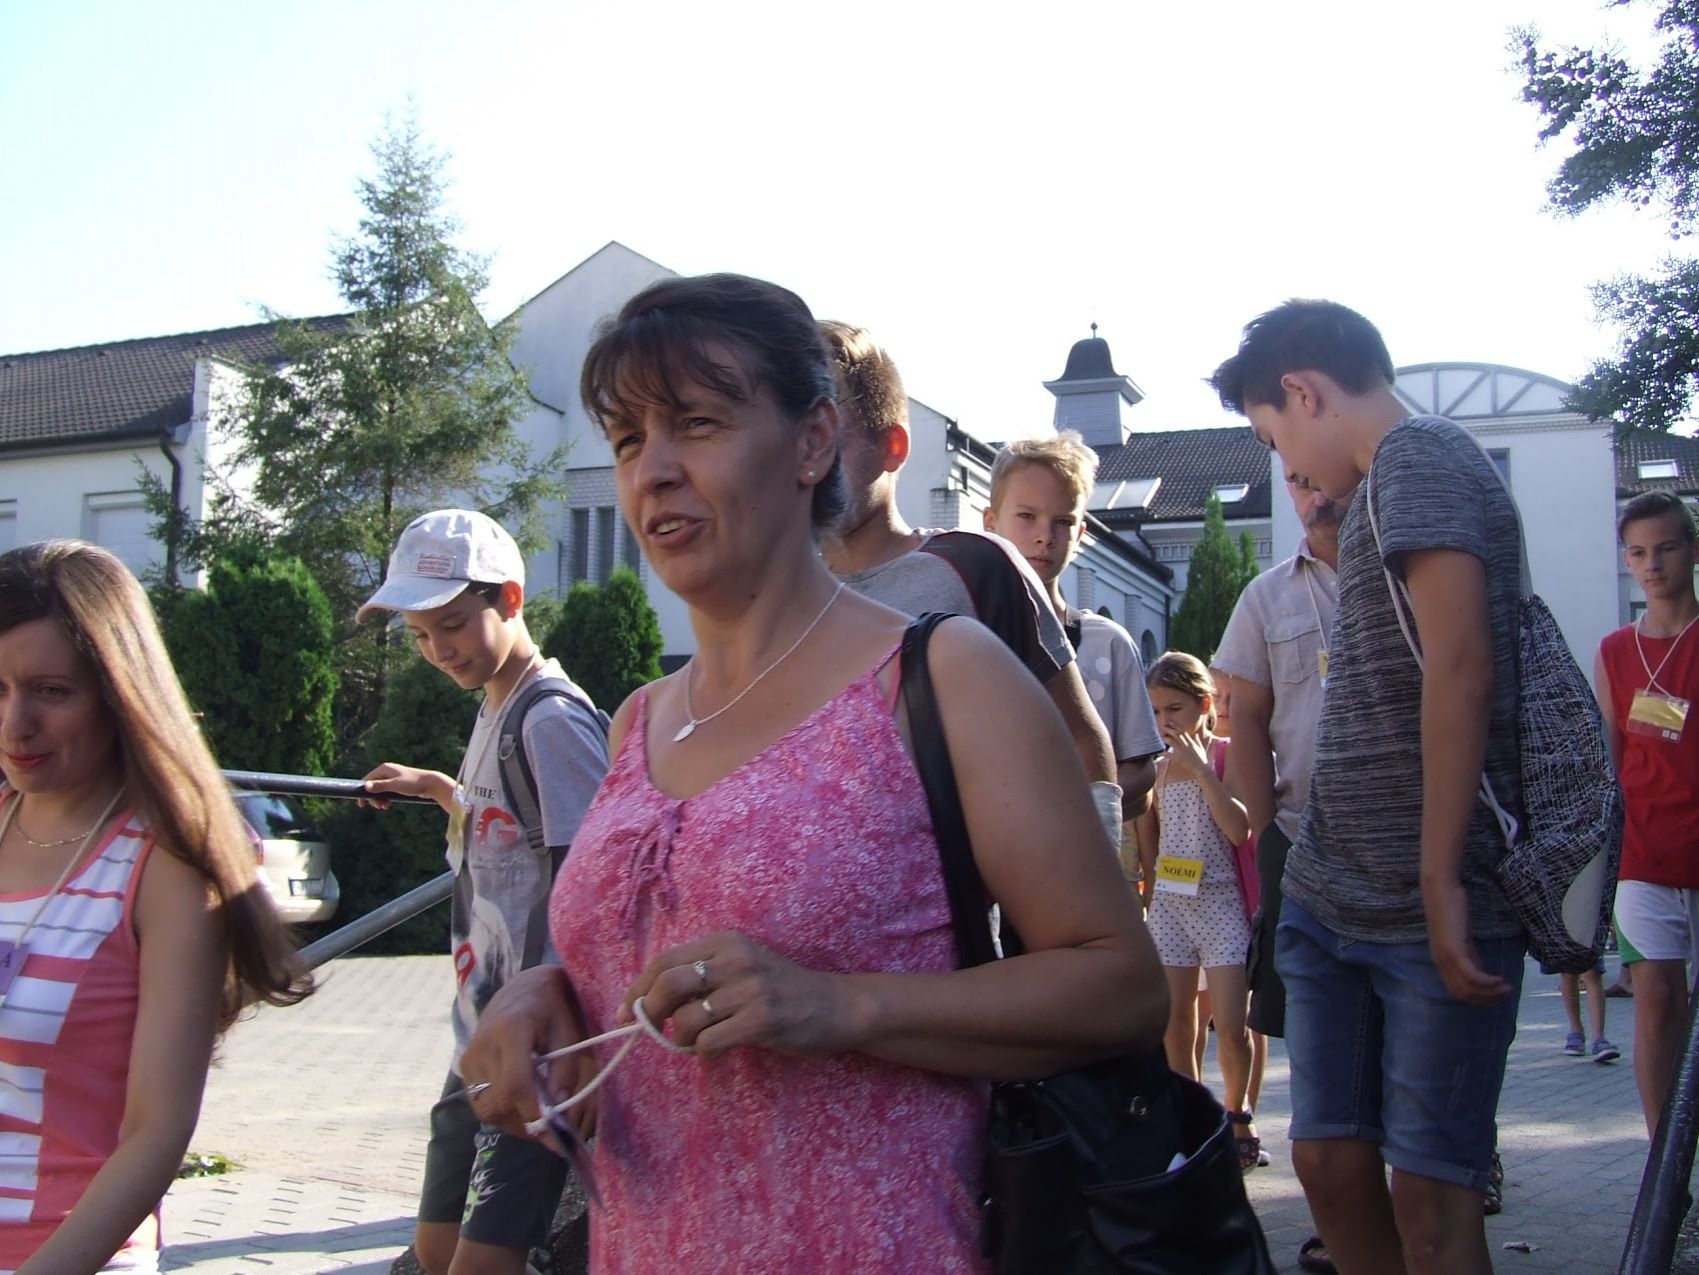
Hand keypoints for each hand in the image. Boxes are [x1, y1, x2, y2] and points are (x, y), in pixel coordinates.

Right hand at [360, 763, 451, 811]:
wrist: (431, 784)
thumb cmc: (413, 783)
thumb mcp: (395, 786)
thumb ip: (380, 786)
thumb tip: (365, 786)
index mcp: (384, 768)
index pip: (367, 779)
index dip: (362, 791)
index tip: (361, 804)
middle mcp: (387, 772)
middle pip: (372, 786)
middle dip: (373, 798)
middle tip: (377, 807)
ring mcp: (392, 778)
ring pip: (379, 791)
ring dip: (379, 800)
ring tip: (384, 807)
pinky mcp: (398, 784)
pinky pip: (387, 792)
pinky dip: (385, 799)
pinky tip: (387, 806)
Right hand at [459, 966, 599, 1139]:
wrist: (523, 987)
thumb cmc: (551, 1007)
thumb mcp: (568, 1032)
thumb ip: (564, 1070)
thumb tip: (560, 1109)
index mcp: (511, 1030)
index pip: (514, 1084)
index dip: (533, 1113)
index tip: (555, 1135)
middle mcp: (483, 1045)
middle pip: (496, 1103)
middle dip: (525, 1125)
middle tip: (552, 1134)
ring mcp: (469, 1057)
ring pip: (485, 1109)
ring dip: (513, 1123)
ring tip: (539, 1121)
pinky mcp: (464, 1067)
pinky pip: (479, 1102)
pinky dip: (502, 1113)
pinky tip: (522, 1108)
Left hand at [621, 932, 857, 1060]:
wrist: (837, 1006)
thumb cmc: (782, 991)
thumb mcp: (742, 968)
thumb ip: (701, 978)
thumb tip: (646, 1004)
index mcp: (726, 941)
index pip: (665, 961)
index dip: (638, 989)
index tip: (625, 1013)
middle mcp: (736, 959)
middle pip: (668, 985)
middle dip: (651, 1014)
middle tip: (653, 1032)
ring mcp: (750, 989)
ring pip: (685, 1019)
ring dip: (681, 1039)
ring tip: (697, 1042)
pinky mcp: (761, 1020)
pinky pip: (708, 1043)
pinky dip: (703, 1053)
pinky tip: (717, 1052)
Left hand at [1160, 727, 1208, 780]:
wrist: (1201, 769)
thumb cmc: (1202, 759)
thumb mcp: (1201, 748)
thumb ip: (1198, 741)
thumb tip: (1196, 735)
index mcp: (1191, 742)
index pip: (1183, 732)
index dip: (1176, 726)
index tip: (1170, 723)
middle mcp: (1186, 745)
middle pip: (1177, 734)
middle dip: (1170, 729)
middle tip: (1164, 726)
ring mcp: (1182, 751)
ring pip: (1173, 742)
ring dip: (1167, 739)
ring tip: (1162, 736)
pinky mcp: (1179, 758)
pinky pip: (1170, 755)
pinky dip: (1165, 753)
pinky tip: (1160, 752)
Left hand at [1423, 877, 1513, 1005]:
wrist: (1441, 890)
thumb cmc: (1452, 910)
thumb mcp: (1463, 939)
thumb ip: (1470, 956)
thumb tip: (1483, 973)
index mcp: (1441, 962)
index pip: (1458, 992)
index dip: (1478, 999)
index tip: (1497, 997)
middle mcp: (1440, 963)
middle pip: (1463, 994)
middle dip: (1486, 999)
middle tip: (1506, 995)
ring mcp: (1445, 957)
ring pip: (1468, 988)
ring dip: (1490, 993)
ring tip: (1508, 989)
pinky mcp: (1453, 950)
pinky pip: (1471, 975)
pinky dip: (1487, 982)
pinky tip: (1499, 980)